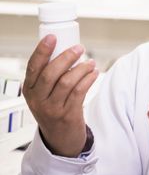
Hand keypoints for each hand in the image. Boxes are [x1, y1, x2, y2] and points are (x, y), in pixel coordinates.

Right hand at [22, 34, 98, 156]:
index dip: (42, 50)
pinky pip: (79, 92)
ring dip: (81, 68)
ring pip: (67, 82)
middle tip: (79, 48)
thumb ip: (50, 74)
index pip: (33, 66)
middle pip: (50, 74)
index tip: (52, 37)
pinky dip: (88, 79)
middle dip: (66, 57)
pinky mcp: (67, 114)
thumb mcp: (43, 92)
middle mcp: (38, 99)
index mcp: (29, 89)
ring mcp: (52, 108)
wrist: (60, 137)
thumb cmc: (54, 107)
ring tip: (90, 62)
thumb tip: (66, 47)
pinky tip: (94, 73)